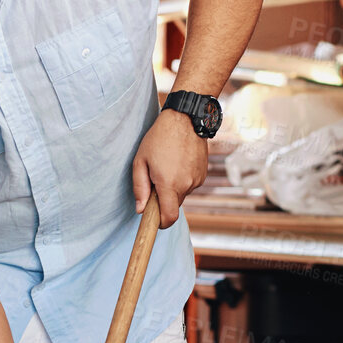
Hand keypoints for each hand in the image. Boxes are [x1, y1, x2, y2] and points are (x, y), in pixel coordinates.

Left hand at [132, 107, 208, 227]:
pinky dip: (182, 179)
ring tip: (167, 165)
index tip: (154, 220)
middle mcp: (186, 185)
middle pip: (173, 206)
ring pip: (182, 194)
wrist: (185, 119)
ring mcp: (197, 179)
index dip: (161, 223)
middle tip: (155, 180)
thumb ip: (140, 188)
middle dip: (163, 200)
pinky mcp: (203, 174)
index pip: (169, 218)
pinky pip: (190, 184)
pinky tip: (178, 162)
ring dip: (173, 187)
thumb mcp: (141, 161)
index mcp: (169, 184)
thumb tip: (141, 209)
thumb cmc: (159, 138)